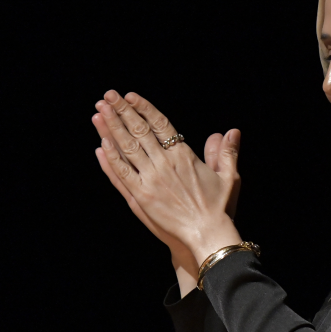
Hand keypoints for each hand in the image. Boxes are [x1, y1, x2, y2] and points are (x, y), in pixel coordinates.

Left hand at [92, 90, 242, 264]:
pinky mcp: (140, 197)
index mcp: (183, 156)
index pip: (160, 124)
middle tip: (108, 96)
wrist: (206, 235)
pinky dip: (110, 159)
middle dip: (122, 111)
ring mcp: (150, 180)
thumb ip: (226, 152)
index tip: (131, 96)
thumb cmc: (220, 207)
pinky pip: (121, 174)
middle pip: (139, 131)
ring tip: (99, 111)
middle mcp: (164, 164)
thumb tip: (231, 131)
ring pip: (126, 148)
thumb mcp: (229, 176)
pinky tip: (101, 145)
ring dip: (111, 128)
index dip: (144, 108)